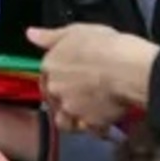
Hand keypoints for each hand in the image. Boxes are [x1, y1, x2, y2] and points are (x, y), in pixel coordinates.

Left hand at [28, 25, 157, 131]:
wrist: (129, 69)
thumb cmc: (106, 45)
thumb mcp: (77, 30)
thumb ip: (51, 36)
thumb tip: (30, 34)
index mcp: (50, 65)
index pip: (46, 72)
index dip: (60, 73)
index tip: (73, 72)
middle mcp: (55, 89)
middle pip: (54, 96)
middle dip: (65, 95)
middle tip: (84, 90)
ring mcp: (70, 108)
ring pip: (65, 118)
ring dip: (73, 116)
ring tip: (88, 109)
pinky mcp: (89, 123)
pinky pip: (87, 129)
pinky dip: (93, 126)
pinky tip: (103, 120)